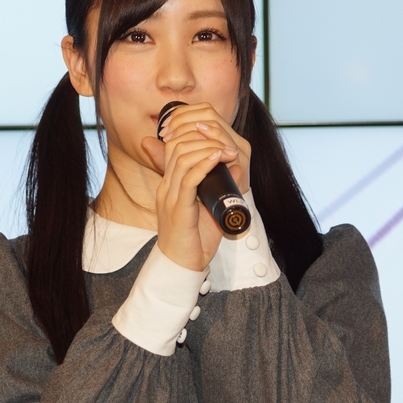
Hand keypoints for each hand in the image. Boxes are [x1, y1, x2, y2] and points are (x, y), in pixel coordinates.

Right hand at [141, 104, 251, 270]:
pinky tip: (218, 158)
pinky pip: (188, 179)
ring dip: (208, 149)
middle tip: (227, 145)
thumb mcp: (209, 206)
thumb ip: (220, 185)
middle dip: (204, 139)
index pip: (174, 147)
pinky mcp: (178, 209)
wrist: (181, 266)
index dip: (195, 136)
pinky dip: (204, 164)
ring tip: (227, 151)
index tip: (220, 139)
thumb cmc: (195, 240)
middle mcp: (166, 187)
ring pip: (182, 158)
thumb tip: (236, 164)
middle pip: (177, 146)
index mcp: (170, 185)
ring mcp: (170, 197)